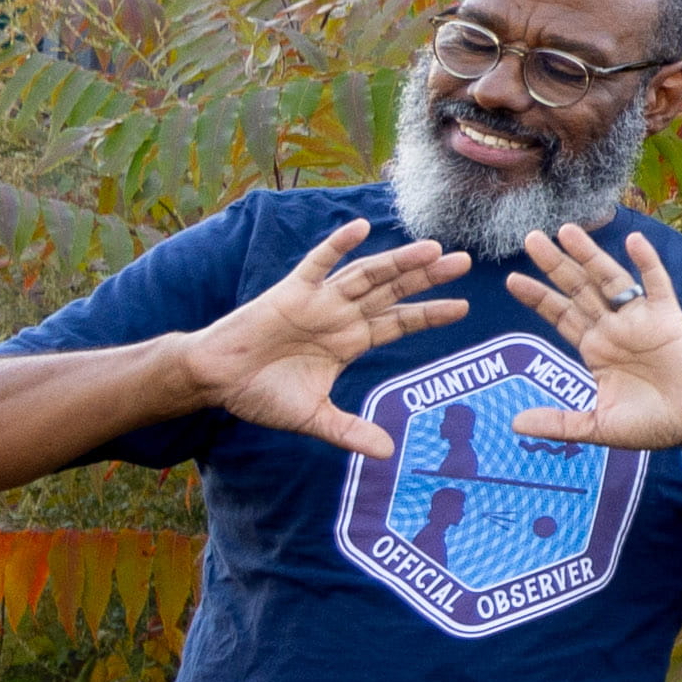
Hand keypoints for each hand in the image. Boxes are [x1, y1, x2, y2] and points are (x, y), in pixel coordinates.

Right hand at [171, 218, 463, 458]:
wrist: (216, 379)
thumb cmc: (261, 394)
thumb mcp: (313, 418)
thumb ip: (349, 431)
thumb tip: (387, 454)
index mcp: (349, 341)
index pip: (399, 322)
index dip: (430, 313)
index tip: (464, 306)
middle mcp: (340, 315)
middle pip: (393, 291)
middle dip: (427, 278)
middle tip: (465, 261)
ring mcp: (317, 301)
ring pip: (365, 275)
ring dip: (397, 261)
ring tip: (431, 248)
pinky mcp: (290, 292)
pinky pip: (316, 264)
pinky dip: (337, 246)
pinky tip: (360, 228)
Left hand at [502, 227, 681, 449]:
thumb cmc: (655, 425)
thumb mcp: (600, 426)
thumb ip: (559, 422)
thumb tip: (514, 424)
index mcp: (596, 350)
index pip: (561, 316)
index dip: (538, 297)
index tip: (511, 279)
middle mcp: (614, 329)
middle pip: (578, 289)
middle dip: (554, 265)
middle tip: (530, 237)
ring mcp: (640, 320)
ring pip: (610, 280)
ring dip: (590, 255)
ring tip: (567, 230)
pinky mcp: (668, 317)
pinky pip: (656, 284)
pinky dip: (646, 262)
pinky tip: (634, 241)